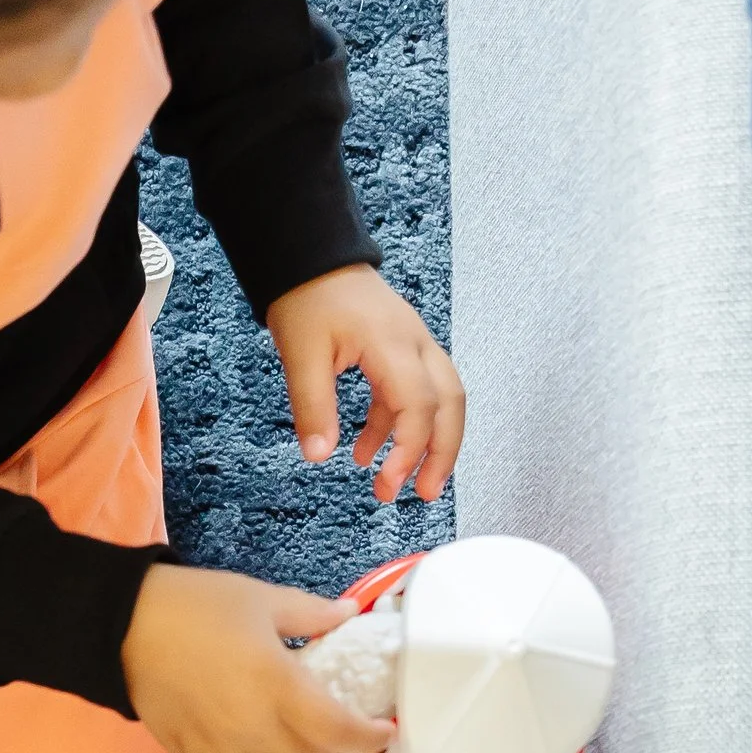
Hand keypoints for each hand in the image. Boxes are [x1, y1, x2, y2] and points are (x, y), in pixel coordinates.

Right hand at [123, 564, 389, 752]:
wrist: (121, 627)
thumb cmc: (196, 607)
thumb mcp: (262, 599)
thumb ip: (312, 615)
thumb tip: (348, 616)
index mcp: (276, 687)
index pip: (337, 732)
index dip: (368, 737)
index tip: (383, 729)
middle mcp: (250, 730)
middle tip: (341, 731)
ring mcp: (218, 751)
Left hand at [266, 266, 464, 503]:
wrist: (312, 258)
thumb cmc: (308, 297)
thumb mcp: (301, 355)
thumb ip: (312, 407)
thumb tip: (319, 455)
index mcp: (392, 344)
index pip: (419, 404)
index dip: (410, 449)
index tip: (388, 482)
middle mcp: (415, 343)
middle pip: (450, 403)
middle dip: (442, 452)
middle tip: (424, 494)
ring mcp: (413, 345)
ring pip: (439, 399)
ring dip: (425, 443)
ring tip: (396, 483)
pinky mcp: (402, 350)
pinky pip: (412, 393)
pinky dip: (395, 425)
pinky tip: (366, 452)